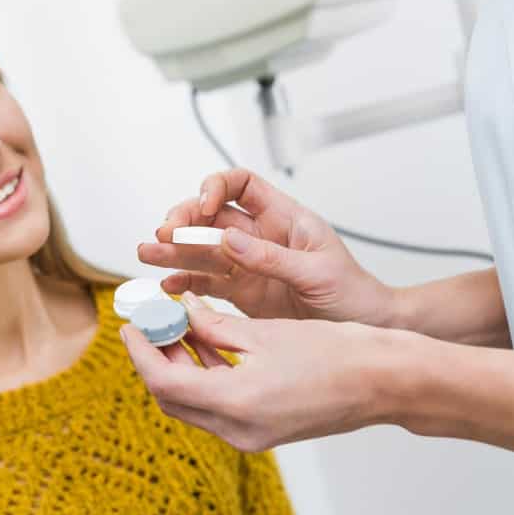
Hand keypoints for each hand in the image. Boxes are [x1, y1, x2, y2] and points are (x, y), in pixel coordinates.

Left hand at [120, 292, 403, 450]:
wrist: (383, 382)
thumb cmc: (335, 353)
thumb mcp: (264, 332)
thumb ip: (214, 325)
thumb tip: (183, 312)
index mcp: (237, 403)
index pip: (164, 381)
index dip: (141, 352)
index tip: (131, 326)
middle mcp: (239, 430)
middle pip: (172, 398)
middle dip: (155, 359)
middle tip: (152, 323)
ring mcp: (250, 436)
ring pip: (193, 404)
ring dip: (179, 367)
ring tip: (176, 326)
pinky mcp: (262, 432)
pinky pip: (217, 408)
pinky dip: (205, 378)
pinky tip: (205, 344)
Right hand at [139, 168, 395, 324]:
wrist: (366, 329)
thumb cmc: (354, 294)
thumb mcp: (317, 272)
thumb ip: (272, 257)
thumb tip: (228, 240)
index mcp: (283, 218)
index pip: (241, 185)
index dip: (216, 187)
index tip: (203, 207)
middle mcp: (260, 237)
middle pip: (211, 217)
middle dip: (184, 221)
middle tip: (164, 235)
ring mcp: (248, 265)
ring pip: (202, 250)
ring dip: (174, 251)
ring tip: (147, 254)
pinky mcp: (243, 293)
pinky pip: (207, 283)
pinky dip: (185, 282)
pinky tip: (169, 286)